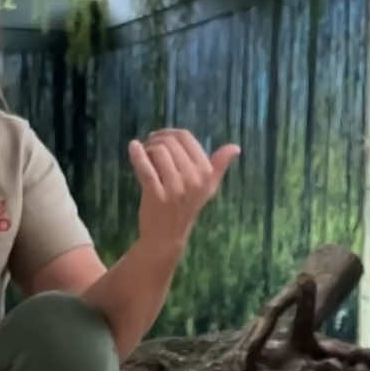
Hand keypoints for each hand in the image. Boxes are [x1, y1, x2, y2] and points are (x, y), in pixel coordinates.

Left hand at [127, 128, 238, 256]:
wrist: (167, 237)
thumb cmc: (185, 208)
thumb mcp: (207, 188)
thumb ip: (219, 166)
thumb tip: (236, 148)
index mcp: (206, 173)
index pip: (185, 138)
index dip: (170, 133)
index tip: (160, 138)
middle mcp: (193, 180)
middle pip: (170, 142)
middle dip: (157, 139)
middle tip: (149, 148)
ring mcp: (174, 188)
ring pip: (158, 151)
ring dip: (147, 149)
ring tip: (144, 155)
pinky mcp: (156, 195)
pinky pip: (145, 167)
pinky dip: (136, 154)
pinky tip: (133, 147)